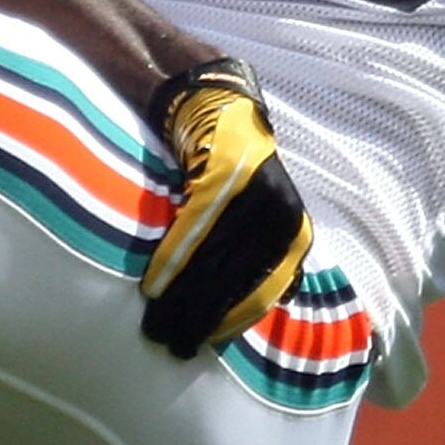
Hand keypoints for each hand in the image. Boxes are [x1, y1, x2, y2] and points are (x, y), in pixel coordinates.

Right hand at [140, 58, 313, 357]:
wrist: (210, 98)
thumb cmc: (228, 163)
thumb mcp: (256, 209)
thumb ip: (253, 252)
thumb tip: (244, 305)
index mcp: (291, 228)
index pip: (266, 288)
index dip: (234, 320)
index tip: (206, 346)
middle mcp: (281, 212)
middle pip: (238, 278)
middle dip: (203, 317)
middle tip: (171, 344)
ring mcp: (255, 190)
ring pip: (216, 258)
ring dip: (184, 297)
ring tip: (157, 323)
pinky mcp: (224, 173)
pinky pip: (196, 227)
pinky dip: (173, 259)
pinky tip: (153, 284)